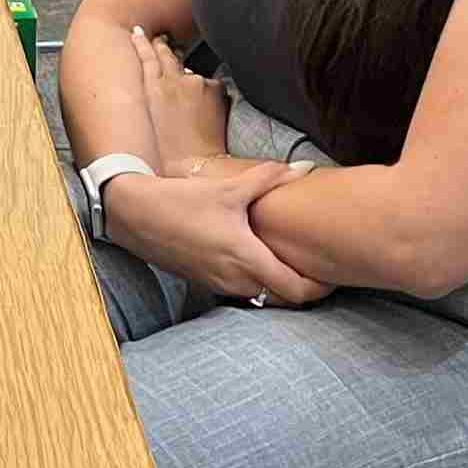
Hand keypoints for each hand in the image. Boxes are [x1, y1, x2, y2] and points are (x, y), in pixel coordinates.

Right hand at [102, 164, 328, 307]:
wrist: (134, 216)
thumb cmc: (181, 202)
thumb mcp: (227, 188)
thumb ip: (268, 178)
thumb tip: (301, 169)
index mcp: (246, 259)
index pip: (296, 291)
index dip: (320, 288)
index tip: (333, 274)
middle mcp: (235, 280)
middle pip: (283, 299)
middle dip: (304, 288)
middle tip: (319, 268)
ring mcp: (218, 284)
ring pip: (262, 296)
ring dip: (280, 285)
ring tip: (294, 262)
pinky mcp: (205, 282)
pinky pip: (242, 290)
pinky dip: (258, 281)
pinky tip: (260, 258)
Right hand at [131, 29, 232, 167]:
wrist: (194, 164)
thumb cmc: (170, 151)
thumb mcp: (152, 119)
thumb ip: (158, 95)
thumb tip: (174, 81)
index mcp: (151, 89)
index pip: (146, 56)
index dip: (143, 43)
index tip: (139, 32)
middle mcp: (172, 80)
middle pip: (168, 55)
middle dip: (163, 46)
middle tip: (162, 39)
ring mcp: (194, 82)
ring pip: (192, 75)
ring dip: (191, 83)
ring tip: (191, 104)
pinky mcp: (214, 88)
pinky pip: (211, 85)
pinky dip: (209, 94)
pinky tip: (207, 112)